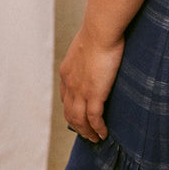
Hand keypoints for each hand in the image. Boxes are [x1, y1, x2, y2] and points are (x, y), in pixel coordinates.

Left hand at [58, 23, 124, 143]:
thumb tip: (96, 49)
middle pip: (70, 113)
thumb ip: (87, 52)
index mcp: (66, 72)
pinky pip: (94, 118)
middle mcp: (70, 85)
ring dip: (86, 132)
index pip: (65, 97)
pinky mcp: (95, 94)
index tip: (78, 115)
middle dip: (77, 126)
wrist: (100, 30)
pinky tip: (103, 134)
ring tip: (94, 139)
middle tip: (86, 134)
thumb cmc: (98, 31)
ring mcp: (81, 91)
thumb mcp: (86, 43)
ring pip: (80, 120)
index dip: (71, 109)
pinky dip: (98, 128)